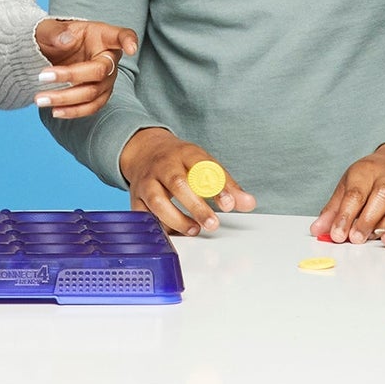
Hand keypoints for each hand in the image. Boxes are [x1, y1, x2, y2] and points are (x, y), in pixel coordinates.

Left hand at [33, 18, 138, 117]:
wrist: (50, 53)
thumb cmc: (55, 36)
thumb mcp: (49, 28)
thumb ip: (55, 32)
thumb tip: (66, 40)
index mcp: (102, 35)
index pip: (122, 35)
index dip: (129, 41)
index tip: (131, 48)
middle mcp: (109, 58)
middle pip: (100, 71)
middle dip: (70, 76)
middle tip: (42, 76)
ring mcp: (106, 79)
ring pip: (92, 93)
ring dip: (66, 98)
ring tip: (40, 99)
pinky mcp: (99, 95)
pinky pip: (90, 107)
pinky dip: (72, 111)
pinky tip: (55, 111)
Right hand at [119, 127, 256, 236]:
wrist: (144, 149)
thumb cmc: (179, 161)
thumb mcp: (203, 164)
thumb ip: (226, 184)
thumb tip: (248, 203)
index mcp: (184, 153)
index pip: (202, 166)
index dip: (216, 186)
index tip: (229, 204)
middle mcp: (164, 165)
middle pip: (178, 183)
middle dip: (196, 206)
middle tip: (213, 224)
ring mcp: (147, 180)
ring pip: (156, 199)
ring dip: (176, 218)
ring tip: (194, 229)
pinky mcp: (136, 196)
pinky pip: (142, 214)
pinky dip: (156, 226)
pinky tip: (172, 234)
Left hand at [312, 143, 384, 243]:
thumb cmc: (369, 178)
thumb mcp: (347, 186)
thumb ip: (333, 209)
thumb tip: (317, 230)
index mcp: (366, 170)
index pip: (355, 193)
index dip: (345, 216)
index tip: (337, 234)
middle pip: (381, 196)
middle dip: (367, 220)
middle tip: (355, 239)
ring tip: (369, 239)